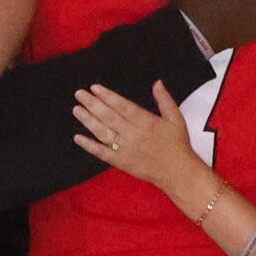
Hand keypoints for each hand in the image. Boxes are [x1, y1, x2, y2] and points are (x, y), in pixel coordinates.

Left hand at [71, 83, 211, 196]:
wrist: (178, 172)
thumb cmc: (178, 145)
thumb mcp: (176, 119)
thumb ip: (165, 100)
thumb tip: (157, 83)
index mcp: (145, 121)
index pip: (122, 105)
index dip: (107, 96)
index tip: (95, 88)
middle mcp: (133, 134)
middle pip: (108, 116)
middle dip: (92, 104)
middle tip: (79, 94)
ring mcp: (125, 149)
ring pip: (102, 132)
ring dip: (88, 120)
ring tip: (77, 109)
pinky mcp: (121, 162)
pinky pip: (102, 153)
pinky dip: (89, 145)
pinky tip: (78, 138)